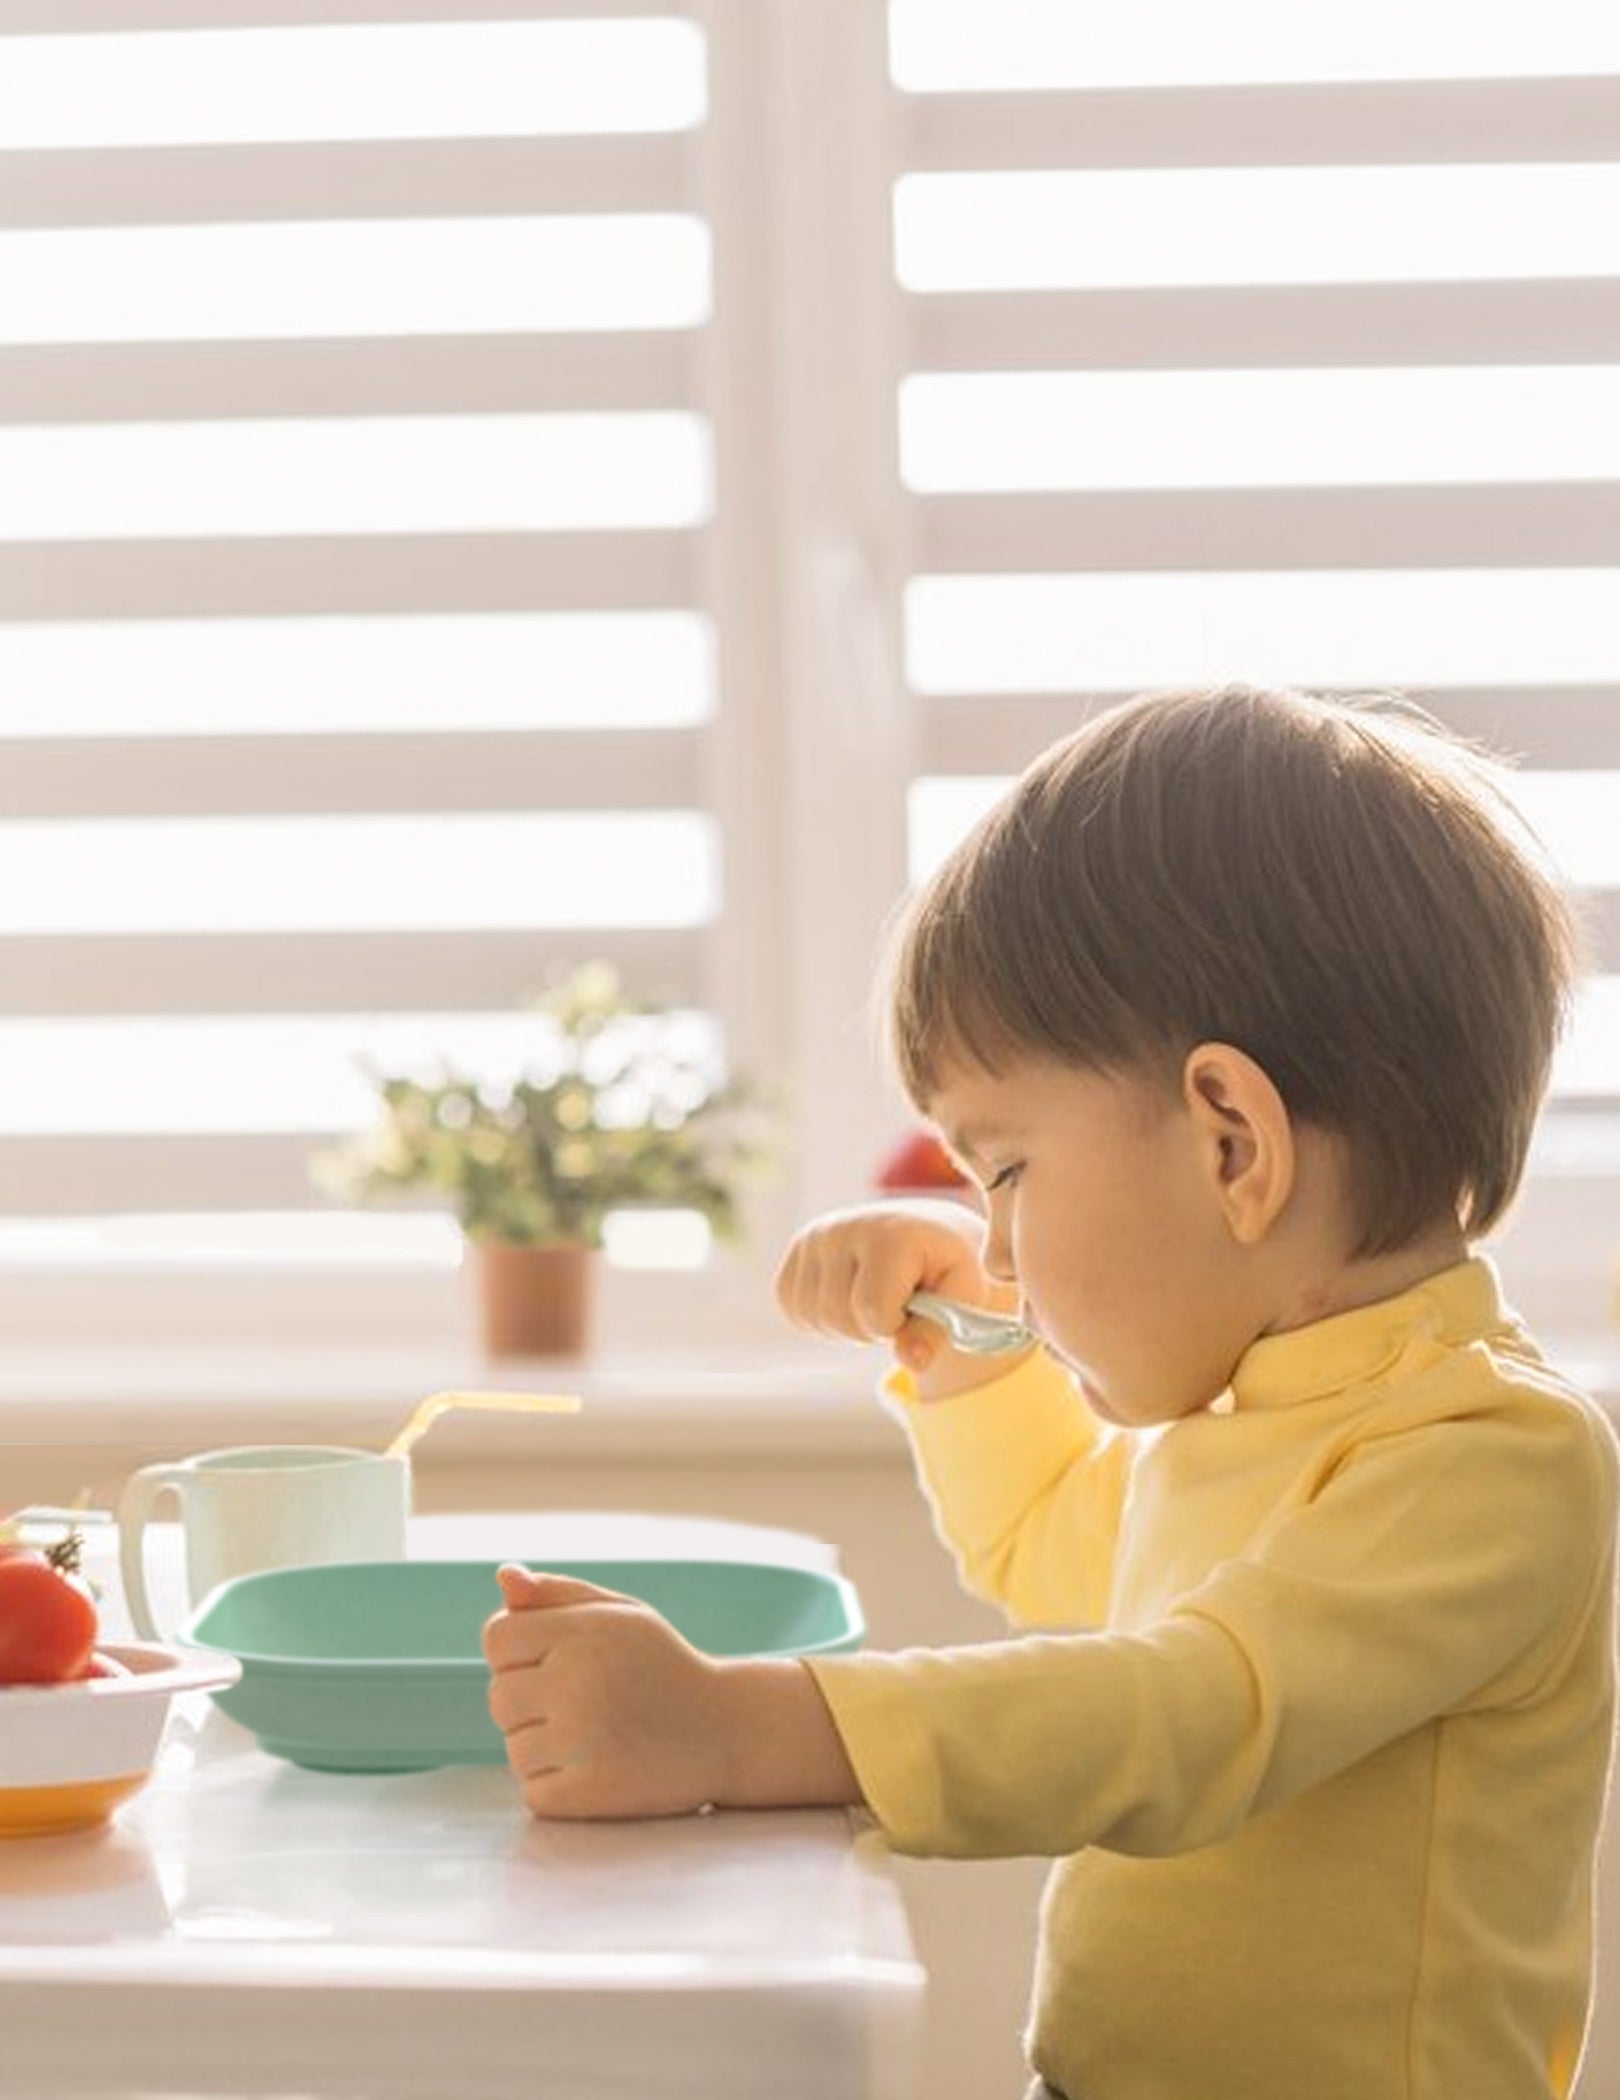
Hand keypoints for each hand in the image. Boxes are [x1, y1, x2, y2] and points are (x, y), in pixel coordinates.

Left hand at [484, 1566, 728, 1817]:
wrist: (727, 1730)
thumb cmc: (663, 1666)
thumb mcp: (620, 1615)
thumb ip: (557, 1593)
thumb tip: (504, 1576)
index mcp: (583, 1633)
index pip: (497, 1637)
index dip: (519, 1651)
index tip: (556, 1661)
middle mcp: (578, 1684)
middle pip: (499, 1696)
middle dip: (531, 1702)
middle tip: (586, 1702)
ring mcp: (583, 1741)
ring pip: (514, 1748)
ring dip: (545, 1747)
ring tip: (598, 1735)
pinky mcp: (588, 1792)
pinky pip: (534, 1791)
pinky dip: (558, 1786)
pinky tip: (599, 1767)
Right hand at [775, 1199, 1021, 1392]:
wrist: (924, 1232)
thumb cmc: (945, 1265)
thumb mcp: (961, 1294)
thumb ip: (938, 1330)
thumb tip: (912, 1361)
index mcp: (888, 1232)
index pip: (873, 1310)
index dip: (897, 1325)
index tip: (916, 1305)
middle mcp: (842, 1227)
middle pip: (839, 1317)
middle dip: (873, 1328)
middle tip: (898, 1304)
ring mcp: (812, 1239)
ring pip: (814, 1319)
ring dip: (848, 1327)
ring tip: (876, 1299)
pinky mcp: (794, 1255)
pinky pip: (795, 1312)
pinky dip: (824, 1320)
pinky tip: (850, 1299)